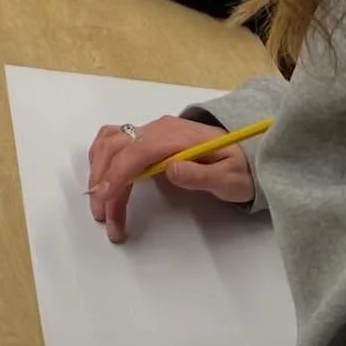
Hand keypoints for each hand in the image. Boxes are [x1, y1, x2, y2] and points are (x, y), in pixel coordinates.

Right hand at [87, 115, 255, 242]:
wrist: (247, 151)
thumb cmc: (239, 169)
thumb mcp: (230, 178)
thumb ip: (202, 175)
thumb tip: (170, 170)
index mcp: (175, 137)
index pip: (136, 152)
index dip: (117, 174)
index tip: (106, 199)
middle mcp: (157, 129)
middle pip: (116, 148)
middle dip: (103, 181)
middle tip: (103, 216)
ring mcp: (150, 130)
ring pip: (109, 142)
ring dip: (98, 171)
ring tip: (100, 204)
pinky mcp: (147, 137)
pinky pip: (114, 140)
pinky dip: (102, 159)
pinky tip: (102, 179)